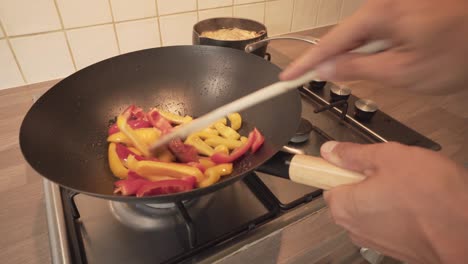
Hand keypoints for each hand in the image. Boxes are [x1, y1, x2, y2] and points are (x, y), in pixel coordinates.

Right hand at [280, 0, 467, 93]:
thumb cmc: (461, 51)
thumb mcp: (403, 72)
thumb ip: (358, 69)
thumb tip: (328, 69)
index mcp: (379, 14)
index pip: (328, 44)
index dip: (304, 64)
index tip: (286, 77)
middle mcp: (383, 4)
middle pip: (343, 37)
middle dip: (334, 61)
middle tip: (320, 82)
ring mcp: (394, 6)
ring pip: (362, 36)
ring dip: (361, 57)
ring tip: (384, 72)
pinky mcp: (405, 10)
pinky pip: (379, 31)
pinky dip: (376, 49)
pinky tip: (395, 60)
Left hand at [320, 141, 467, 263]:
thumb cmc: (432, 198)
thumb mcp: (389, 157)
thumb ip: (353, 154)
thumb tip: (331, 151)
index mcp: (345, 205)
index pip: (324, 183)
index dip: (337, 168)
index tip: (349, 161)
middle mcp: (354, 227)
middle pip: (347, 196)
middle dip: (364, 180)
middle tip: (388, 170)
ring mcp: (374, 239)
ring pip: (368, 208)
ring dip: (382, 195)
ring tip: (408, 186)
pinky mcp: (394, 246)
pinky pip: (386, 221)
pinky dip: (396, 210)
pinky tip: (416, 201)